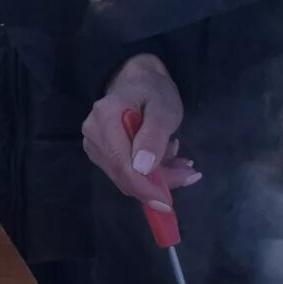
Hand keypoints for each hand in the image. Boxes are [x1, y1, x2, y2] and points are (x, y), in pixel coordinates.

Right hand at [83, 51, 199, 217]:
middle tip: (189, 173)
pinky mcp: (101, 153)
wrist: (139, 80)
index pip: (121, 164)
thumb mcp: (164, 109)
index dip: (144, 188)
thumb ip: (154, 136)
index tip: (167, 204)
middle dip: (158, 183)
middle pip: (124, 174)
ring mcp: (94, 144)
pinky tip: (166, 158)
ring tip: (181, 161)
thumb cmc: (153, 91)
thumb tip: (142, 169)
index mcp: (105, 118)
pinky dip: (150, 172)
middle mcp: (92, 133)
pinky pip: (126, 172)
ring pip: (126, 177)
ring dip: (157, 176)